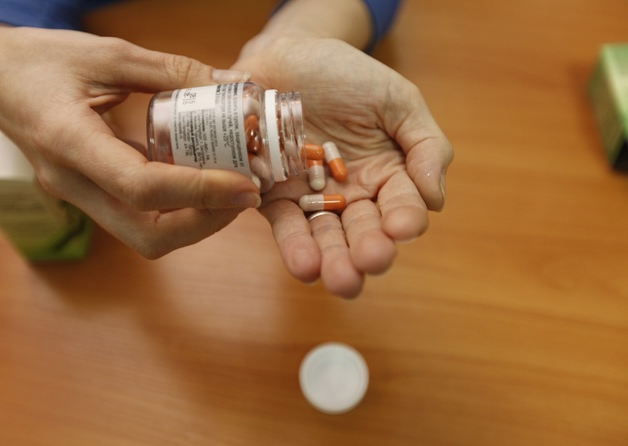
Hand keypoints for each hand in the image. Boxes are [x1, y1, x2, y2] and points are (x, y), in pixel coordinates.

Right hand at [0, 25, 260, 258]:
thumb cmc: (43, 60)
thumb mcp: (108, 53)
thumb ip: (172, 71)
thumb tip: (233, 86)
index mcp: (67, 140)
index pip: (140, 187)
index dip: (200, 191)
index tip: (245, 185)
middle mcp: (72, 182)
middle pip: (147, 234)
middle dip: (205, 221)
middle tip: (245, 193)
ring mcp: (80, 195)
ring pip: (146, 234)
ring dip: (197, 220)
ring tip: (233, 188)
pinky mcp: (92, 195)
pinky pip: (140, 217)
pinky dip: (180, 208)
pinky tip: (205, 181)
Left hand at [233, 38, 453, 297]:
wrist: (287, 56)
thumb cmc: (347, 76)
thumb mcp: (398, 101)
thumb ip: (425, 146)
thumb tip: (435, 200)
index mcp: (388, 175)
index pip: (402, 206)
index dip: (404, 219)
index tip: (401, 227)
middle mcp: (352, 195)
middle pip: (364, 231)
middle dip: (368, 250)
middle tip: (370, 261)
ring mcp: (312, 199)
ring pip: (326, 237)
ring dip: (334, 260)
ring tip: (338, 277)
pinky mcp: (274, 197)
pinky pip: (286, 225)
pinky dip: (295, 246)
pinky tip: (306, 265)